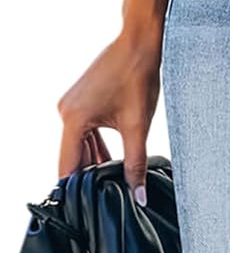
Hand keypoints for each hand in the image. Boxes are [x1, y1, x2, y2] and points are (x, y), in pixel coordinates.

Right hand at [56, 25, 162, 203]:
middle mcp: (66, 112)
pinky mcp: (81, 102)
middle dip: (90, 177)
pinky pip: (85, 133)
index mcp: (73, 119)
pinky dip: (97, 147)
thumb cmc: (137, 77)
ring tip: (113, 182)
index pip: (68, 166)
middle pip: (73, 157)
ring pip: (80, 146)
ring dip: (95, 163)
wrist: (140, 43)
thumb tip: (138, 196)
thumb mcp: (138, 127)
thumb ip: (135, 165)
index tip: (86, 209)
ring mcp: (72, 106)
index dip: (77, 190)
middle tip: (107, 198)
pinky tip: (112, 161)